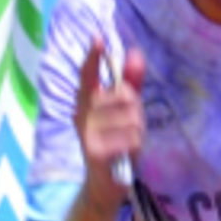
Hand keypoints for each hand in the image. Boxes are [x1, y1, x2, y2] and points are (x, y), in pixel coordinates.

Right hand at [75, 40, 145, 193]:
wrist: (106, 182)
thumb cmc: (117, 141)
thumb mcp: (125, 111)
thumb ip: (130, 82)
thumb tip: (135, 52)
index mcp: (86, 102)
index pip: (87, 75)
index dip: (93, 57)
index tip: (98, 38)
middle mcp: (82, 114)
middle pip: (123, 97)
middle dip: (136, 110)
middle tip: (129, 126)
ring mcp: (86, 133)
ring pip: (131, 118)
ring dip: (138, 130)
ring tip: (127, 140)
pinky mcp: (95, 151)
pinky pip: (131, 138)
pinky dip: (136, 144)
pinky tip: (126, 152)